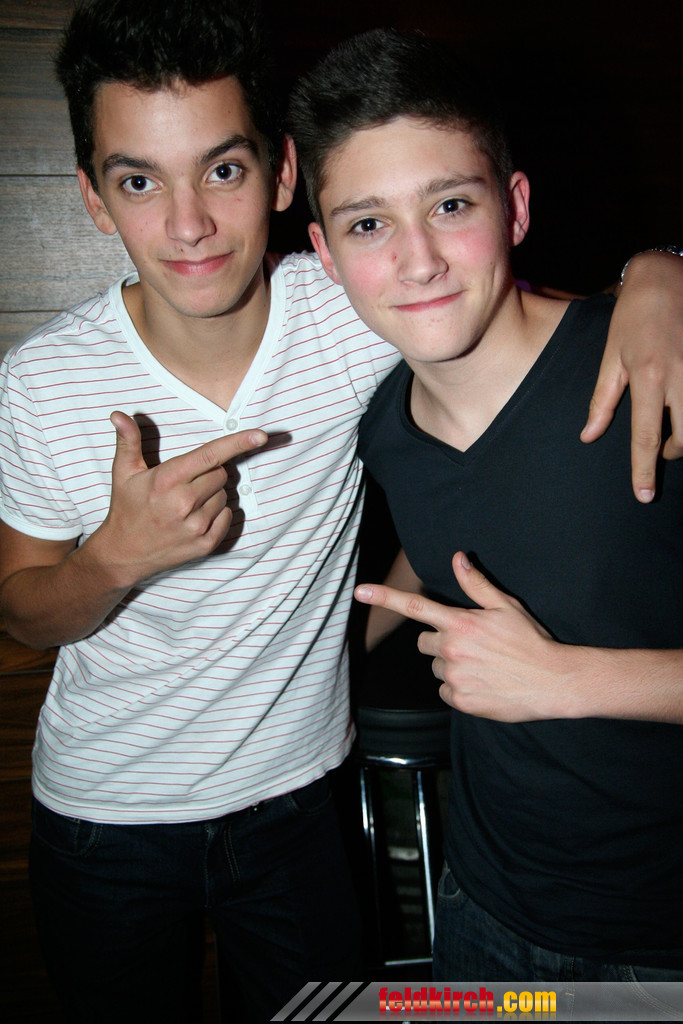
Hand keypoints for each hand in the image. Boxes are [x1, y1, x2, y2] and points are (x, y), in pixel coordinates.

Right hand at [97, 411, 267, 585]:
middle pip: (221, 474)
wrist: (122, 554)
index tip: (260, 435)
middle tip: (186, 483)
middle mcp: (183, 503)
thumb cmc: (126, 508)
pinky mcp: (205, 544)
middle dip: (209, 473)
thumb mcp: (124, 472)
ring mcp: (196, 526)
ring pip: (224, 496)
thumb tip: (119, 414)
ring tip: (186, 503)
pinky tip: (195, 517)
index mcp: (166, 480)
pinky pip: (227, 517)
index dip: (238, 442)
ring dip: (212, 495)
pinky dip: (217, 514)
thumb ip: (128, 441)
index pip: (210, 455)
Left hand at [355, 552, 570, 721]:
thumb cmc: (531, 640)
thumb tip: (457, 558)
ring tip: (482, 666)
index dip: (385, 597)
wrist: (553, 681)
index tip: (360, 591)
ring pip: (435, 668)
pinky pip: (444, 692)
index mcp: (460, 623)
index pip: (415, 606)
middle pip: (424, 642)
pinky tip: (483, 683)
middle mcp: (452, 649)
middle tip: (471, 645)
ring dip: (450, 666)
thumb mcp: (506, 607)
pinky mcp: (460, 700)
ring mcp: (454, 676)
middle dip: (440, 641)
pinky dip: (458, 688)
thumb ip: (476, 584)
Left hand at [581, 250, 682, 501]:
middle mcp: (681, 376)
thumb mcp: (612, 356)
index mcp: (649, 377)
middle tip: (663, 451)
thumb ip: (603, 399)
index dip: (644, 470)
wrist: (668, 276)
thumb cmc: (634, 316)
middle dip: (674, 452)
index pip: (645, 436)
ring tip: (676, 433)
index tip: (644, 496)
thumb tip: (589, 436)